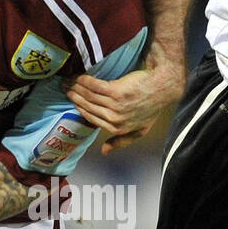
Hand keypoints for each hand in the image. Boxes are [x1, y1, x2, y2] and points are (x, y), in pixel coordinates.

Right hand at [64, 65, 183, 152]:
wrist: (163, 85)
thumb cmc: (152, 106)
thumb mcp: (140, 130)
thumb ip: (122, 141)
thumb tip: (104, 151)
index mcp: (117, 128)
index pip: (92, 118)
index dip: (80, 108)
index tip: (72, 99)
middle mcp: (115, 119)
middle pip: (88, 106)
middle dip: (74, 96)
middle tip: (65, 86)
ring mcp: (115, 106)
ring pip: (89, 96)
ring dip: (76, 87)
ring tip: (68, 80)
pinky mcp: (116, 92)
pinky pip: (94, 86)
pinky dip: (84, 81)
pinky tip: (78, 76)